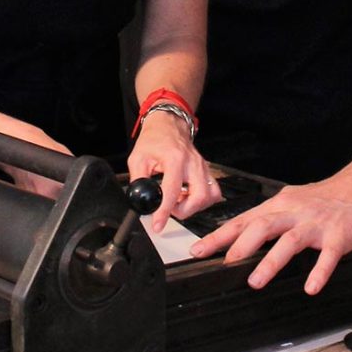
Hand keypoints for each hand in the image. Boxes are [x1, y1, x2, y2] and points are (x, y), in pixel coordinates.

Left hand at [127, 113, 220, 232]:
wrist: (169, 126)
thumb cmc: (154, 140)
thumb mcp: (138, 158)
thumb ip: (138, 180)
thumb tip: (139, 199)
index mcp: (175, 159)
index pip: (172, 191)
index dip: (164, 212)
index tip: (158, 224)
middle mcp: (193, 164)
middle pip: (199, 197)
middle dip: (184, 211)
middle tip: (171, 209)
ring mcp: (202, 167)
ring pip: (209, 196)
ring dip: (194, 206)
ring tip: (179, 201)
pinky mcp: (207, 171)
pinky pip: (214, 191)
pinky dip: (203, 200)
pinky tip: (189, 196)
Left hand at [186, 171, 351, 293]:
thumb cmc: (325, 198)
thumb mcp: (291, 202)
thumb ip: (268, 219)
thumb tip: (239, 236)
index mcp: (279, 205)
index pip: (243, 221)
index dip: (219, 236)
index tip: (198, 250)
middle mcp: (294, 212)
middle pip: (263, 225)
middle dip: (242, 245)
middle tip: (225, 262)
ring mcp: (316, 224)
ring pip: (290, 240)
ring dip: (271, 261)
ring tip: (256, 281)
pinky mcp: (338, 235)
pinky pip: (327, 255)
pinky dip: (319, 271)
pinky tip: (311, 287)